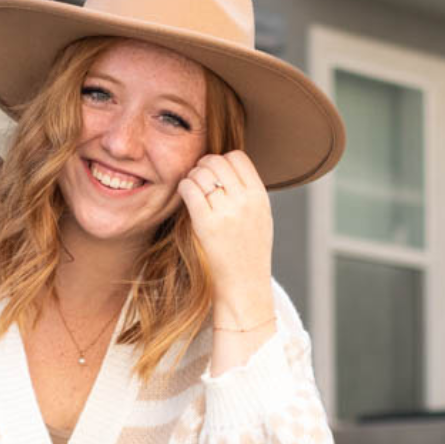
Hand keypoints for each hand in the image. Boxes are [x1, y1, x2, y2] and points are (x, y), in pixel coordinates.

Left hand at [175, 150, 274, 320]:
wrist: (244, 285)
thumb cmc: (249, 252)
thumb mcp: (260, 216)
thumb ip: (248, 192)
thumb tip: (227, 166)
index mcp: (259, 196)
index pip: (238, 157)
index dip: (223, 160)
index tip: (215, 172)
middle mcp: (245, 201)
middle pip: (217, 162)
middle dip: (204, 166)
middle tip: (198, 177)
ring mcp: (226, 212)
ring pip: (201, 173)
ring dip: (192, 176)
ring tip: (191, 188)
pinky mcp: (206, 224)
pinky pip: (190, 189)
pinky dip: (184, 187)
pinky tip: (184, 195)